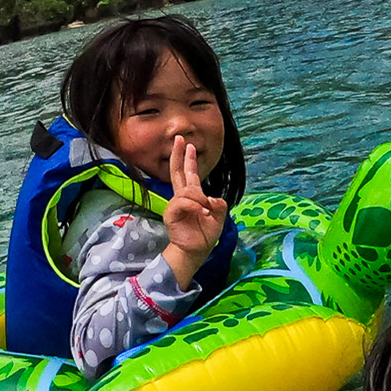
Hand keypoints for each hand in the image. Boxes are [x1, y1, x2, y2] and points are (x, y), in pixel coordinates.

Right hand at [161, 135, 227, 287]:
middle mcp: (181, 198)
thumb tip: (213, 199)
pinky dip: (195, 207)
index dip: (187, 159)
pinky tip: (202, 213)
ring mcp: (175, 205)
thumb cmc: (205, 235)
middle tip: (180, 139)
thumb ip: (219, 205)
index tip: (189, 145)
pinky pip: (184, 202)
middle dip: (178, 155)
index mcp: (192, 197)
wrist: (196, 251)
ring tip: (206, 211)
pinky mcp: (171, 214)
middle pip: (177, 172)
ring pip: (187, 191)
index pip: (188, 174)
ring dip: (199, 199)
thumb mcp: (219, 218)